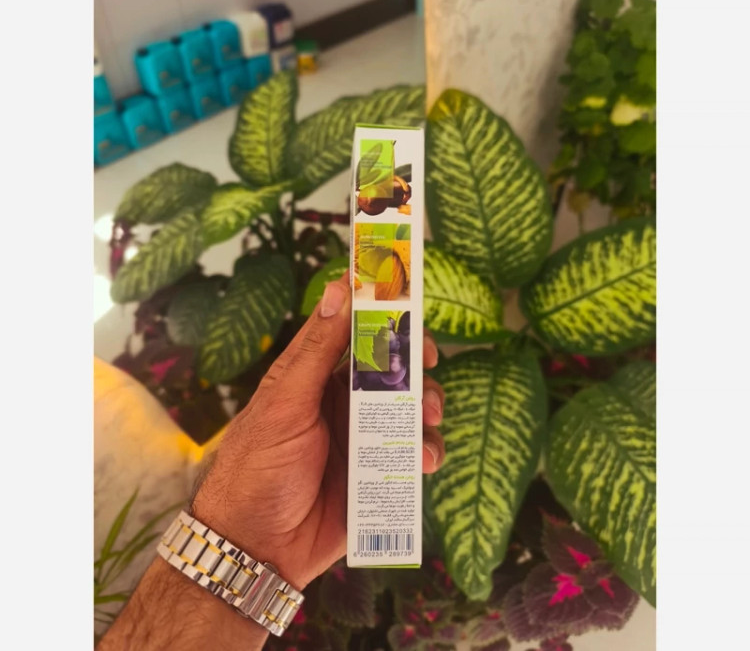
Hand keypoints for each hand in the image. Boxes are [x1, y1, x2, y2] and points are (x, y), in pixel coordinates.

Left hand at [191, 271, 445, 589]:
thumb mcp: (285, 402)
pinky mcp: (379, 472)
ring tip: (428, 418)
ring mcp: (363, 436)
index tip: (409, 300)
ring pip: (409, 407)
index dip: (382, 312)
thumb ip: (317, 349)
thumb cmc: (257, 466)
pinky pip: (413, 453)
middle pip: (391, 366)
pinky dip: (426, 451)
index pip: (354, 330)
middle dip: (415, 362)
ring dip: (426, 406)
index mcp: (316, 375)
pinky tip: (424, 461)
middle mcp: (343, 400)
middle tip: (428, 362)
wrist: (256, 547)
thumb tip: (340, 289)